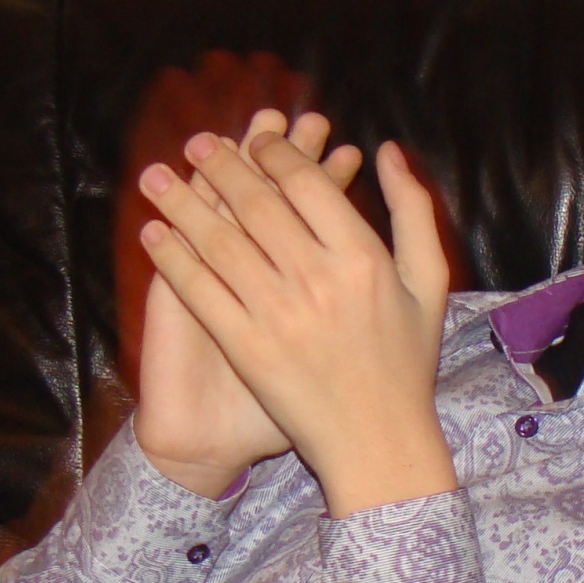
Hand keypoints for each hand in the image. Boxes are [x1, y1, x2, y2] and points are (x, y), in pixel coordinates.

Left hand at [137, 126, 453, 516]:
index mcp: (364, 258)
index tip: (255, 141)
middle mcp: (319, 280)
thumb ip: (412, 210)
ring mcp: (279, 315)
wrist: (377, 441)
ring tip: (157, 177)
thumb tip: (387, 149)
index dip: (275, 155)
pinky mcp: (247, 348)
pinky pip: (201, 292)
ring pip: (220, 242)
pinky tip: (154, 235)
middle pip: (257, 205)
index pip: (307, 186)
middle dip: (221, 167)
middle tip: (197, 143)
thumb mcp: (429, 281)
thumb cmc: (406, 361)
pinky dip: (173, 259)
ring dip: (183, 203)